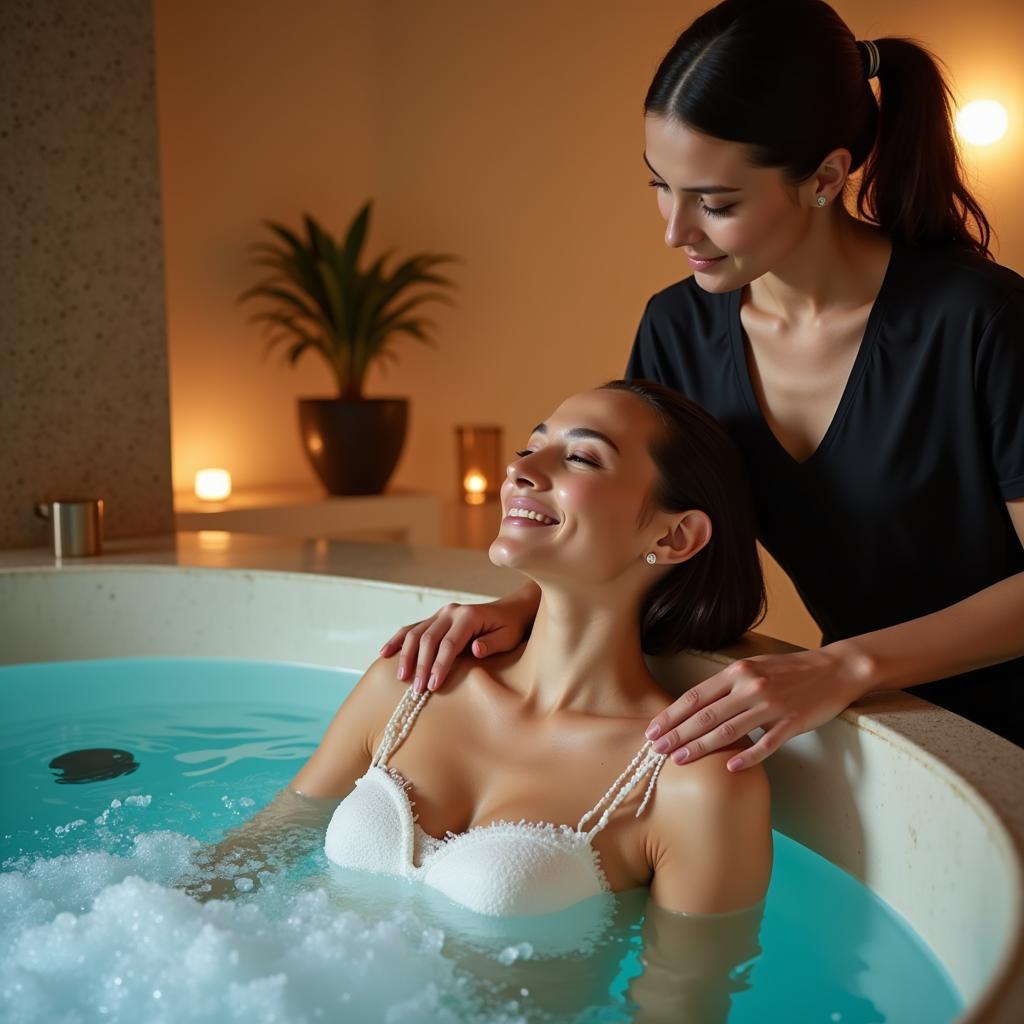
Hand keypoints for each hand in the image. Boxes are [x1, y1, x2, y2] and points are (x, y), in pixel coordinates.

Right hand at [378, 583, 539, 692]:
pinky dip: (398, 640)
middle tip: (417, 690)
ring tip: (401, 677)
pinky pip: (412, 629)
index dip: (439, 665)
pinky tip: (385, 653)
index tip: (433, 685)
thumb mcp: (508, 638)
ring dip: (406, 655)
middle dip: (421, 665)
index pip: (449, 644)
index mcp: (468, 616)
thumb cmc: (510, 629)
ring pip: (416, 633)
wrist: (510, 611)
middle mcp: (451, 612)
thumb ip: (492, 644)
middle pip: (428, 638)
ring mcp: (441, 613)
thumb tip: (475, 649)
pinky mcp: (435, 618)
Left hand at [644, 645, 872, 770]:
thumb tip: (695, 707)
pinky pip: (766, 744)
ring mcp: (772, 705)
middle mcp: (750, 686)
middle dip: (677, 734)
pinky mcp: (793, 721)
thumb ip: (727, 685)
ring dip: (700, 747)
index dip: (671, 715)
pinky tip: (728, 768)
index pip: (695, 696)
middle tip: (655, 750)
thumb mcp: (753, 668)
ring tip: (679, 760)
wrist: (834, 669)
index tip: (651, 730)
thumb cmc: (789, 671)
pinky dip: (746, 756)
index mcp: (737, 672)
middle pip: (705, 715)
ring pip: (728, 730)